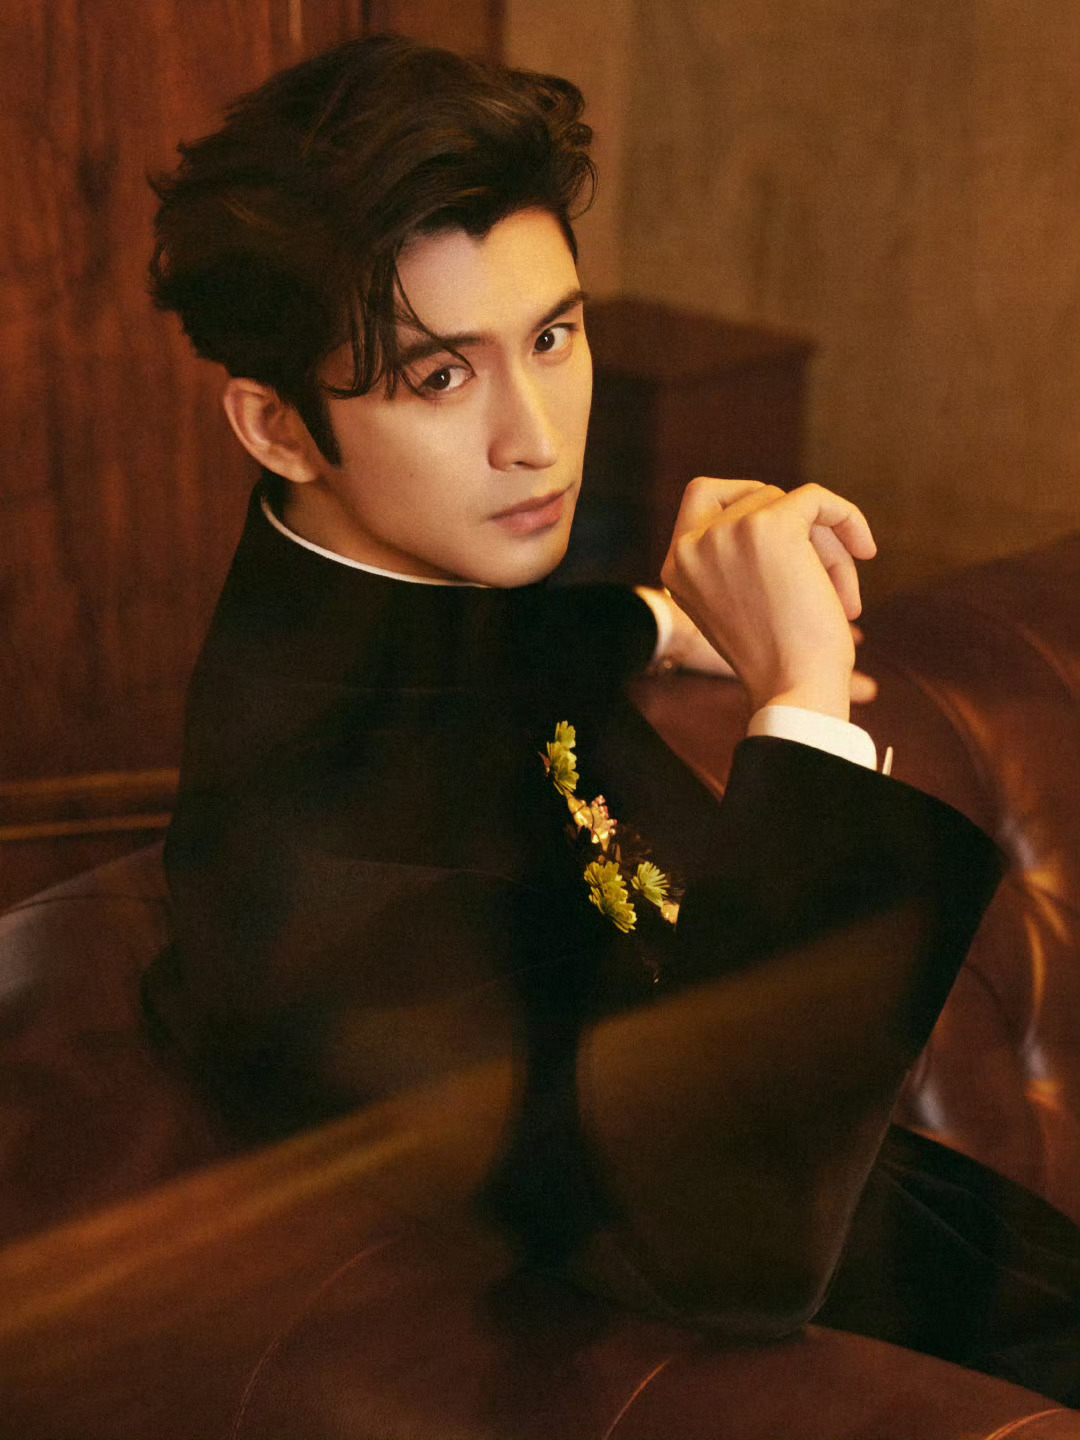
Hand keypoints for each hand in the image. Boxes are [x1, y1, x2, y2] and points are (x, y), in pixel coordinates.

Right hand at [659, 479, 876, 719]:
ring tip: (842, 599)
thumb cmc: (778, 661)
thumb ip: (737, 558)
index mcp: (675, 566)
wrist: (794, 690)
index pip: (703, 496)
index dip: (749, 500)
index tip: (789, 532)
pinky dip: (847, 518)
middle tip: (828, 583)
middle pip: (757, 501)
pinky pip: (816, 498)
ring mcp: (726, 532)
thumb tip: (785, 511)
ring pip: (790, 504)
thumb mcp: (737, 604)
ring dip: (826, 547)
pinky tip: (865, 551)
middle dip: (799, 535)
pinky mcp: (769, 525)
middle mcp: (691, 544)